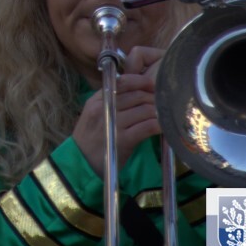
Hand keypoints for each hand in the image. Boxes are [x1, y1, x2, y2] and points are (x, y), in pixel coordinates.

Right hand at [72, 45, 163, 176]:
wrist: (81, 164)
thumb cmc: (90, 140)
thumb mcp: (94, 115)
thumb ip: (111, 103)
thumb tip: (137, 93)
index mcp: (96, 100)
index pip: (122, 82)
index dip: (141, 81)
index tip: (152, 85)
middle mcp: (104, 108)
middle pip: (136, 95)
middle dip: (153, 98)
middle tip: (162, 103)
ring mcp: (113, 123)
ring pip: (144, 110)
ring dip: (158, 112)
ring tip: (164, 115)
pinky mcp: (123, 140)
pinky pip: (146, 127)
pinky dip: (158, 125)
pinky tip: (163, 127)